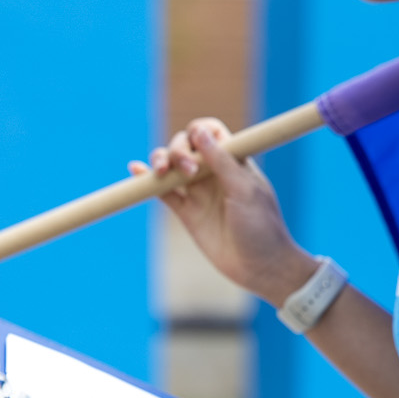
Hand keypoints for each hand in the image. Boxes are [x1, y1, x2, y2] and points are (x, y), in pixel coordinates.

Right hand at [129, 119, 316, 304]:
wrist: (260, 267)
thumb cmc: (261, 226)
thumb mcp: (244, 190)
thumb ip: (221, 161)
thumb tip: (199, 132)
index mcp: (234, 162)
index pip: (212, 133)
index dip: (199, 130)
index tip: (196, 139)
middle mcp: (214, 173)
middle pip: (186, 146)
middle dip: (178, 149)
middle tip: (187, 169)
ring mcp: (199, 193)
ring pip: (171, 166)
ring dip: (161, 161)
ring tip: (160, 171)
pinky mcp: (187, 213)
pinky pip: (164, 193)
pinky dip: (148, 182)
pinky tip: (136, 170)